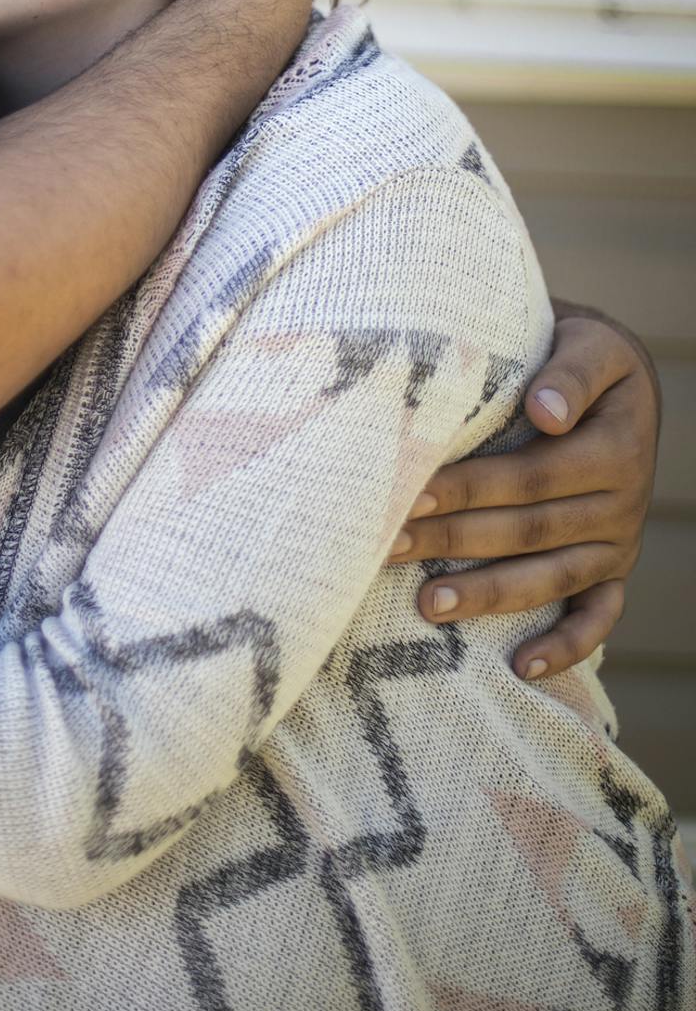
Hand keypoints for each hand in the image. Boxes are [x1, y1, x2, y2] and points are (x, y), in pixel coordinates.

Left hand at [389, 310, 659, 679]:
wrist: (619, 379)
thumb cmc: (583, 357)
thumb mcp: (589, 344)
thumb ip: (570, 372)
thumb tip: (546, 411)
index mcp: (614, 448)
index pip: (534, 476)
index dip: (472, 487)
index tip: (413, 492)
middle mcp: (621, 503)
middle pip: (530, 530)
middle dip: (455, 540)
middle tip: (389, 545)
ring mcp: (618, 543)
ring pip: (552, 578)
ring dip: (490, 596)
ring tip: (427, 604)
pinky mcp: (614, 570)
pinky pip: (598, 617)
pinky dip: (567, 647)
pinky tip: (521, 666)